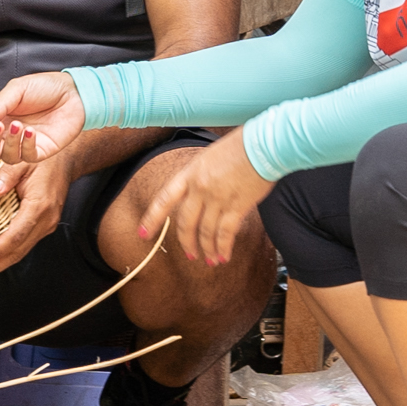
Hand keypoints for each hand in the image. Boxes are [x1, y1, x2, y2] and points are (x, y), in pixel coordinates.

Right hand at [0, 70, 85, 163]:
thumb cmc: (44, 88)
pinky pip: (29, 157)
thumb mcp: (18, 89)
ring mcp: (24, 146)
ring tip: (18, 125)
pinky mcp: (42, 151)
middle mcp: (8, 137)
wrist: (73, 92)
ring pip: (7, 158)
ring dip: (9, 143)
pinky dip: (26, 146)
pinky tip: (30, 131)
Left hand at [0, 153, 70, 279]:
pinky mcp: (42, 227)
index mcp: (39, 207)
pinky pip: (23, 245)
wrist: (65, 161)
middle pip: (18, 251)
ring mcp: (45, 226)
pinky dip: (6, 254)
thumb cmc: (43, 160)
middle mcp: (45, 221)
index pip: (16, 235)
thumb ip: (7, 175)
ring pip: (20, 252)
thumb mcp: (23, 160)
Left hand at [142, 129, 273, 267]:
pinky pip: (225, 233)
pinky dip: (223, 247)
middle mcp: (199, 187)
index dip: (153, 218)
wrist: (262, 144)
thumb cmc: (241, 146)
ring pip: (206, 231)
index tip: (143, 234)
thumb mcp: (210, 157)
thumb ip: (202, 176)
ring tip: (210, 261)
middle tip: (191, 255)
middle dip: (187, 242)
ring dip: (208, 249)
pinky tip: (224, 256)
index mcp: (190, 173)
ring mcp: (217, 198)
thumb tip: (201, 193)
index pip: (165, 198)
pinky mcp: (236, 206)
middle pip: (186, 222)